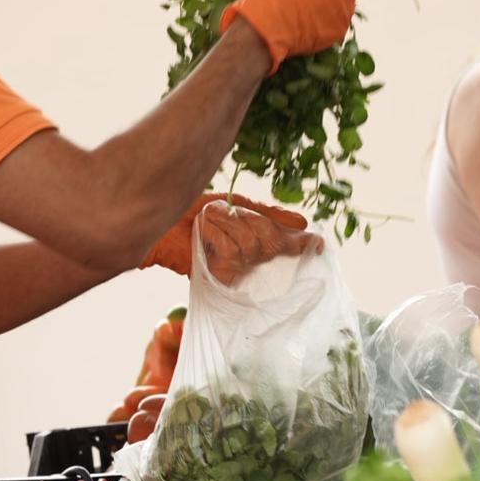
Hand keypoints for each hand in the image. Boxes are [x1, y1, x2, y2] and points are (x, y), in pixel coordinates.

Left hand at [197, 199, 322, 283]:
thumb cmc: (195, 211)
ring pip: (250, 244)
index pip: (286, 244)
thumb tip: (303, 222)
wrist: (161, 221)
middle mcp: (250, 257)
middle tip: (222, 214)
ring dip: (226, 226)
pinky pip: (231, 252)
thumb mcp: (237, 204)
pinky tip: (200, 241)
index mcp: (256, 239)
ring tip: (206, 225)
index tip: (318, 243)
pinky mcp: (220, 277)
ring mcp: (236, 268)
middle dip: (249, 221)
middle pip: (269, 240)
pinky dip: (214, 236)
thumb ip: (268, 213)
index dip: (302, 243)